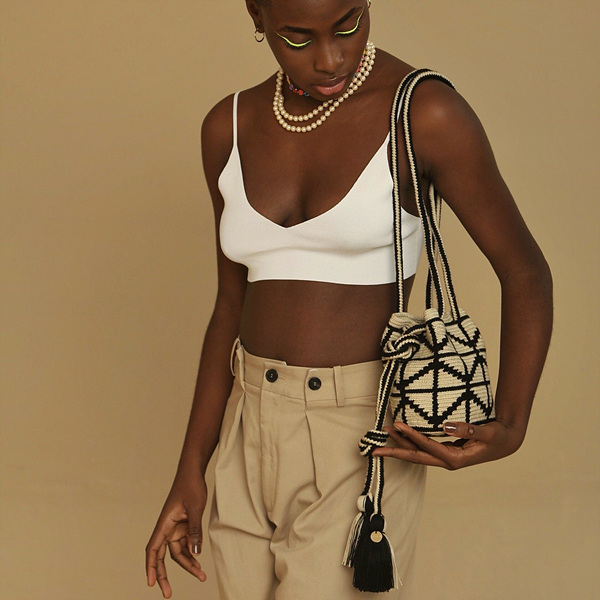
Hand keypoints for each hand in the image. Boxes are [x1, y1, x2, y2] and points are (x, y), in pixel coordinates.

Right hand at [145, 474, 207, 597]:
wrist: (194, 473)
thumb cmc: (191, 487)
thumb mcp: (195, 508)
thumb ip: (194, 530)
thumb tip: (195, 553)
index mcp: (164, 524)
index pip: (153, 550)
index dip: (150, 567)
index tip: (151, 583)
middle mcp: (167, 529)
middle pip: (162, 557)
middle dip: (164, 576)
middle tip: (168, 594)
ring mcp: (175, 528)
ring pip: (177, 553)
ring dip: (187, 564)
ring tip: (200, 575)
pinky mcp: (183, 527)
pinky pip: (186, 545)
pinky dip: (191, 554)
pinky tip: (199, 562)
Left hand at [371, 420, 524, 468]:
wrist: (508, 441)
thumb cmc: (499, 437)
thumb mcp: (489, 432)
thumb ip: (469, 429)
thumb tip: (444, 425)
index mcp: (456, 459)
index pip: (428, 447)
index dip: (411, 437)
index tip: (397, 426)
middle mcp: (447, 461)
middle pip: (416, 457)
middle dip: (395, 451)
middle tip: (375, 447)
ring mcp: (445, 457)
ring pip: (418, 453)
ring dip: (400, 446)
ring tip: (383, 437)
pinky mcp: (445, 452)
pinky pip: (423, 449)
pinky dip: (410, 444)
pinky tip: (400, 438)